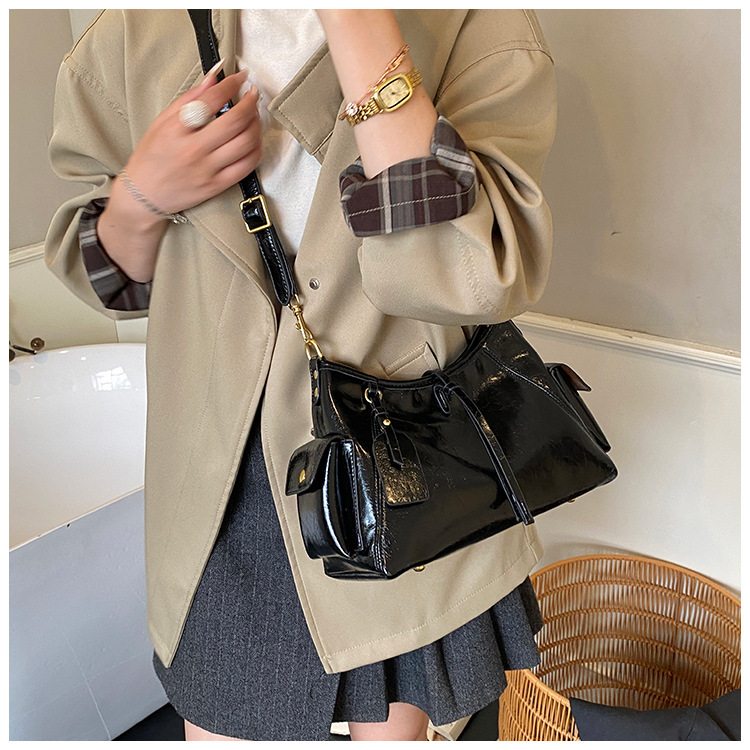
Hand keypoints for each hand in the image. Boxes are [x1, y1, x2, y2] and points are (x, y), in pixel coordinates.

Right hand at [122, 66, 261, 217]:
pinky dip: (256, 149)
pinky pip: (247, 166)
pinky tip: (254, 140)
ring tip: (254, 116)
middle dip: (251, 103)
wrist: (144, 194)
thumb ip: (190, 98)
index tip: (241, 77)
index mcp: (177, 129)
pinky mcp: (217, 185)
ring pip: (246, 143)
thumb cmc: (151, 156)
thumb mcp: (162, 121)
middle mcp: (194, 149)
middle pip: (235, 121)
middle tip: (253, 95)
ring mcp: (207, 169)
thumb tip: (214, 77)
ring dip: (256, 125)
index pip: (211, 100)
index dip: (231, 84)